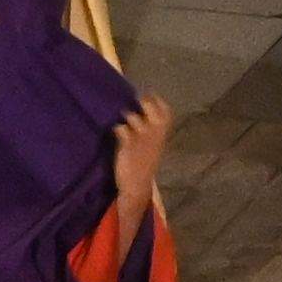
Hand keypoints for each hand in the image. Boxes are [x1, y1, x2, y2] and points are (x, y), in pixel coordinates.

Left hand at [111, 94, 175, 214]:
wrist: (137, 185)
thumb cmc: (144, 163)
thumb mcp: (153, 145)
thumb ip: (151, 128)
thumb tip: (141, 109)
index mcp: (162, 134)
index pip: (165, 111)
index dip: (156, 101)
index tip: (148, 96)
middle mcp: (154, 134)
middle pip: (150, 108)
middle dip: (142, 102)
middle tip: (134, 103)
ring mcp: (141, 139)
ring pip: (132, 117)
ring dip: (126, 116)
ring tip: (123, 122)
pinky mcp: (127, 145)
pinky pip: (120, 128)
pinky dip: (117, 128)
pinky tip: (116, 132)